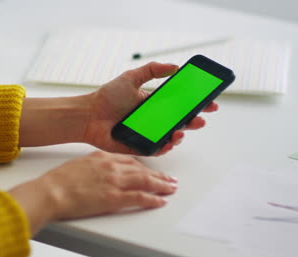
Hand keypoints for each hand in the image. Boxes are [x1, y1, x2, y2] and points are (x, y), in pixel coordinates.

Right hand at [8, 151, 176, 233]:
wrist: (52, 191)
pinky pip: (140, 197)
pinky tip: (160, 201)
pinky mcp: (114, 197)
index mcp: (102, 156)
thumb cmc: (59, 181)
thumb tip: (97, 173)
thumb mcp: (78, 165)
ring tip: (171, 188)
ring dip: (161, 184)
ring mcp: (114, 181)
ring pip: (145, 181)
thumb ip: (93, 166)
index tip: (149, 169)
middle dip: (158, 175)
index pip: (129, 159)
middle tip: (169, 179)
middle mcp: (112, 166)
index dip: (142, 166)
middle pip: (142, 169)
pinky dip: (152, 199)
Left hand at [83, 62, 218, 155]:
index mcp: (153, 104)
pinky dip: (164, 147)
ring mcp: (147, 134)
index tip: (209, 102)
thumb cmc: (106, 97)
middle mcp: (153, 120)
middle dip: (194, 120)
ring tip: (181, 131)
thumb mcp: (130, 78)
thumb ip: (152, 70)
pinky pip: (156, 149)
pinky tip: (169, 142)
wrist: (87, 115)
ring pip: (170, 137)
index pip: (180, 104)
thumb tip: (175, 66)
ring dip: (180, 135)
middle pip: (179, 122)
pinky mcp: (139, 146)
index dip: (196, 104)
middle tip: (201, 118)